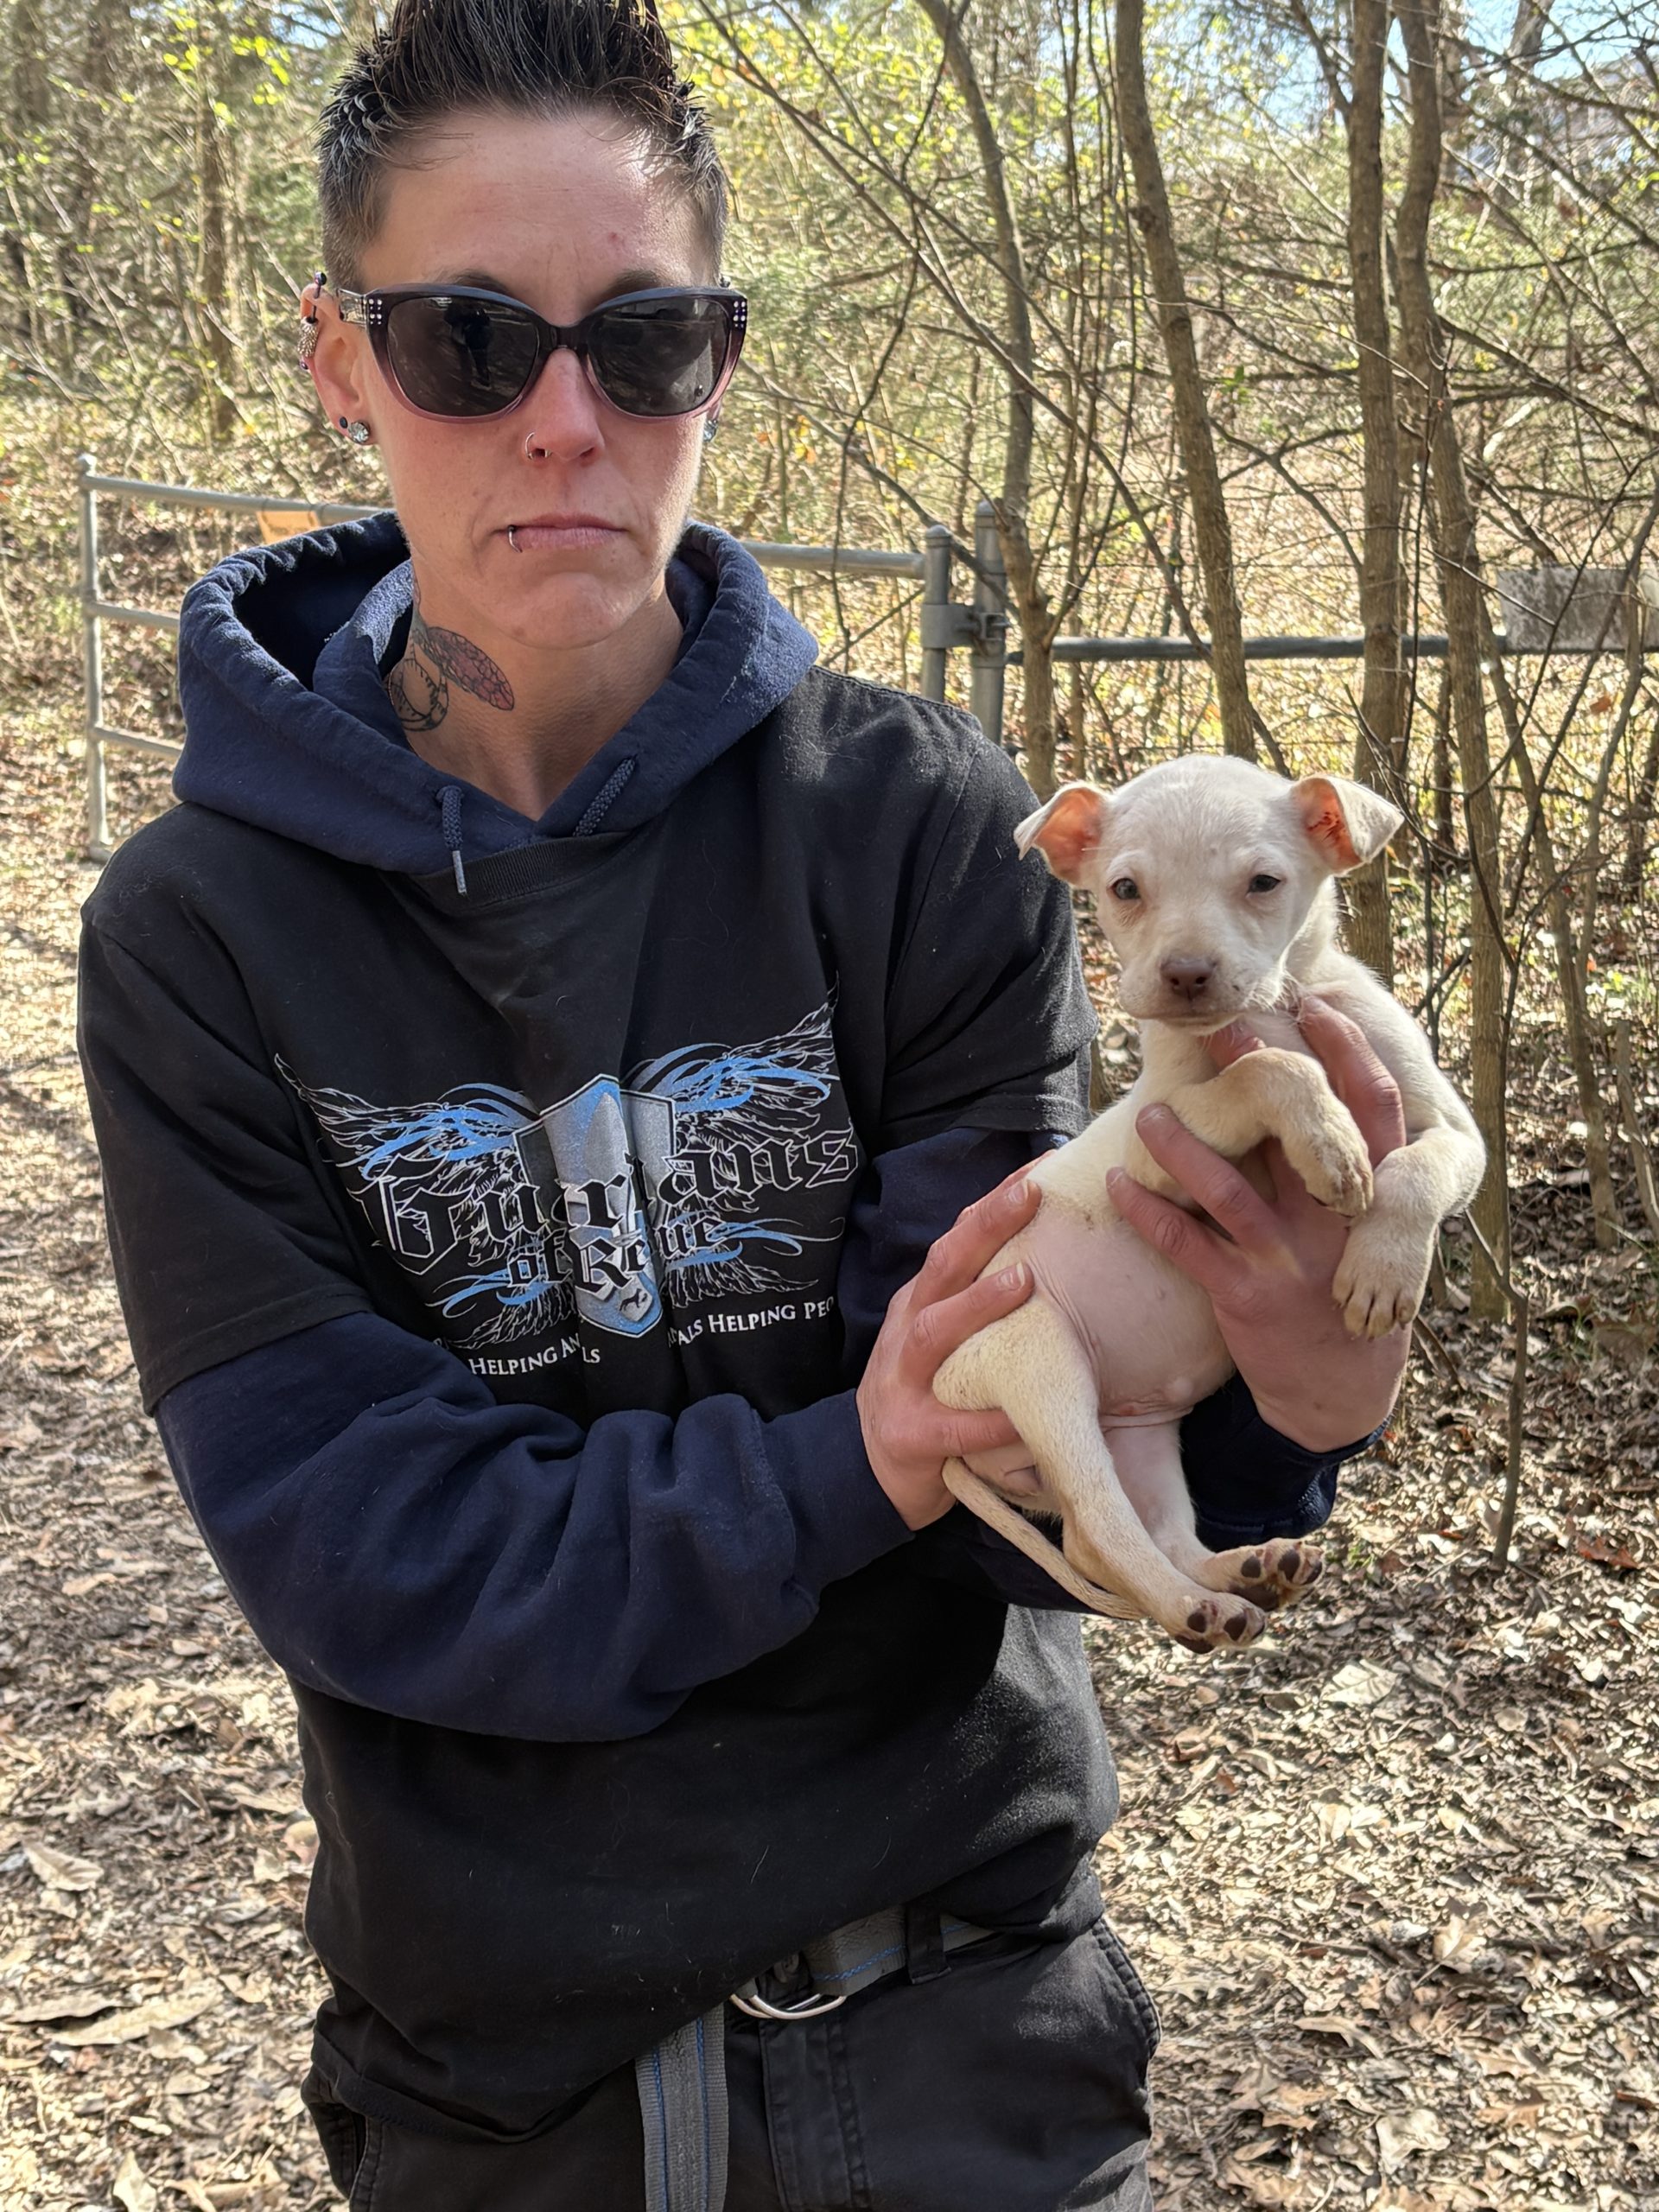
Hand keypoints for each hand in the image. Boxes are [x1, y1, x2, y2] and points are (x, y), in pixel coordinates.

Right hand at [857, 1171, 1039, 1528]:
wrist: (868, 1466)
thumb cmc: (925, 1390)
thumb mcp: (941, 1335)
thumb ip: (976, 1301)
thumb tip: (1050, 1257)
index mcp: (921, 1301)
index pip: (957, 1239)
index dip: (995, 1202)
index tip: (1042, 1168)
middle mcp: (908, 1330)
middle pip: (942, 1267)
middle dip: (985, 1227)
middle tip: (1032, 1194)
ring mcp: (902, 1381)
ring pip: (935, 1332)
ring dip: (977, 1304)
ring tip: (1023, 1281)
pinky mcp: (911, 1436)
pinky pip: (953, 1427)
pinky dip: (987, 1421)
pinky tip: (1021, 1414)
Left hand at [1106, 995, 1409, 1451]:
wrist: (1339, 1395)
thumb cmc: (1351, 1293)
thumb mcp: (1371, 1233)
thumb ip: (1349, 1174)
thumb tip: (1312, 1096)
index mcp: (1378, 1200)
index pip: (1373, 1109)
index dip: (1346, 1052)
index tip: (1312, 1004)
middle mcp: (1337, 1224)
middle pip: (1293, 1134)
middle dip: (1256, 1076)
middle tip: (1217, 1025)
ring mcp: (1289, 1261)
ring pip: (1226, 1187)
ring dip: (1180, 1145)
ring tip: (1145, 1113)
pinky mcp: (1245, 1297)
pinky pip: (1187, 1245)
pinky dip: (1149, 1212)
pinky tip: (1119, 1183)